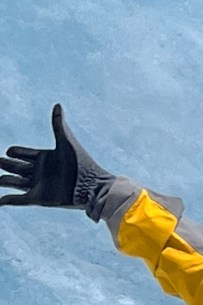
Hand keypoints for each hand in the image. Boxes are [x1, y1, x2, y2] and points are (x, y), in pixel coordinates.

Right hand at [0, 104, 112, 218]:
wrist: (92, 187)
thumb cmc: (82, 164)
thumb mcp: (67, 143)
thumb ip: (59, 125)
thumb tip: (57, 104)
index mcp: (44, 157)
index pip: (22, 153)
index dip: (14, 152)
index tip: (10, 151)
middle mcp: (39, 171)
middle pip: (14, 166)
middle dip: (4, 164)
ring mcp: (38, 185)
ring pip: (13, 181)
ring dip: (3, 180)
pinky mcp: (38, 198)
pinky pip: (18, 199)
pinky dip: (7, 200)